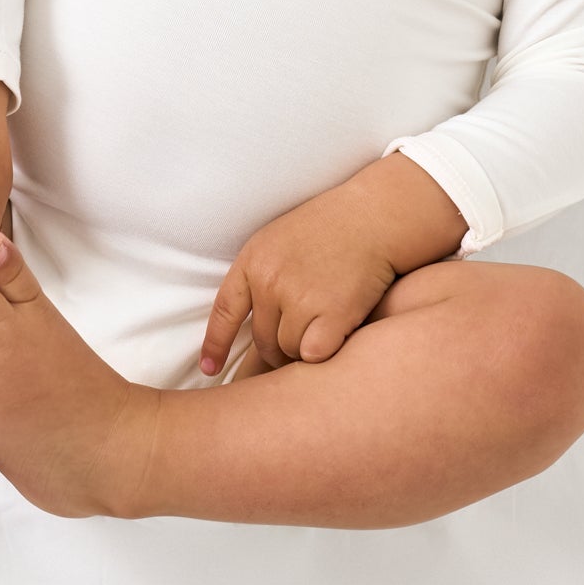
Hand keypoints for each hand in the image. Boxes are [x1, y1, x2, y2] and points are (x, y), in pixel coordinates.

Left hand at [199, 179, 398, 375]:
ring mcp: (300, 297)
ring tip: (326, 316)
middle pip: (263, 341)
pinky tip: (339, 329)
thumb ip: (261, 278)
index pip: (225, 312)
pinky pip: (315, 355)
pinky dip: (326, 349)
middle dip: (281, 344)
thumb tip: (252, 328)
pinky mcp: (332, 313)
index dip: (215, 345)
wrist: (374, 216)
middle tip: (307, 327)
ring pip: (290, 351)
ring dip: (306, 345)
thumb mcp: (280, 241)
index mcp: (253, 260)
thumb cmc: (330, 228)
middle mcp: (271, 281)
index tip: (210, 369)